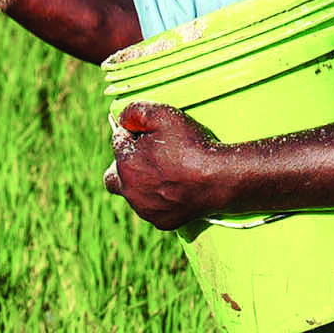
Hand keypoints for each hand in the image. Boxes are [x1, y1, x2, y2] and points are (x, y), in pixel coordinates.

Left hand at [103, 102, 229, 232]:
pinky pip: (152, 209)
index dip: (135, 135)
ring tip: (166, 174)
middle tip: (148, 158)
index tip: (151, 135)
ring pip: (133, 194)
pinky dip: (159, 201)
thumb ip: (135, 111)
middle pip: (114, 176)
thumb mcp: (163, 114)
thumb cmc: (191, 146)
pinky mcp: (161, 221)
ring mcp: (145, 208)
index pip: (118, 142)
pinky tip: (175, 190)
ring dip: (141, 184)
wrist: (219, 179)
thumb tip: (122, 119)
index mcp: (125, 163)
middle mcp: (129, 190)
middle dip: (125, 166)